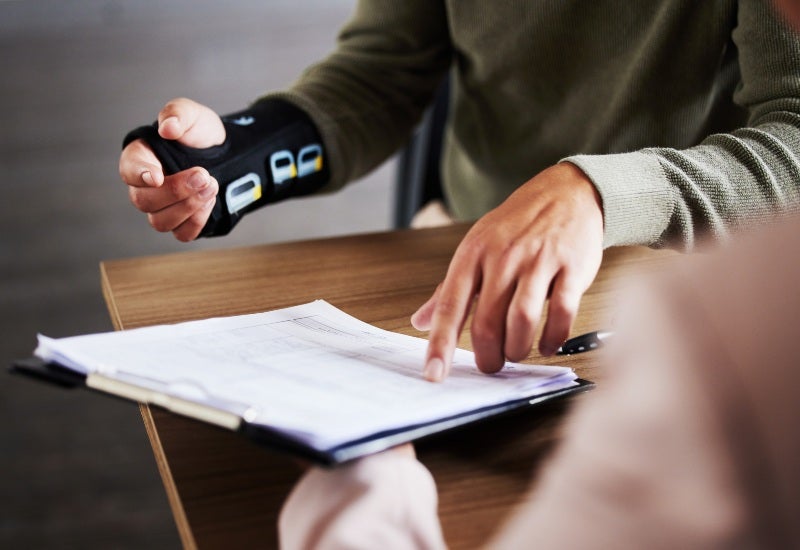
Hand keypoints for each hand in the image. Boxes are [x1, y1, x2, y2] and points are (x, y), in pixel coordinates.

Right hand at [118, 98, 224, 240]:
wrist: (226, 153)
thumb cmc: (200, 133)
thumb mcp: (192, 114)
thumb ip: (177, 114)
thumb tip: (168, 127)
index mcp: (140, 158)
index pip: (128, 171)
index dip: (139, 175)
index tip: (157, 176)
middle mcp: (145, 187)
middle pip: (144, 201)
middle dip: (176, 191)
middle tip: (203, 175)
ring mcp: (162, 208)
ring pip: (160, 221)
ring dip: (188, 206)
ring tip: (211, 185)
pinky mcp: (182, 223)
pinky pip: (182, 233)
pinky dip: (197, 220)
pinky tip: (210, 200)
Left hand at [411, 162, 603, 380]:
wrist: (566, 193)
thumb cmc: (516, 226)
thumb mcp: (475, 249)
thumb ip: (448, 290)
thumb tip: (420, 322)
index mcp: (473, 255)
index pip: (450, 305)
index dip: (440, 344)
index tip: (434, 374)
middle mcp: (503, 257)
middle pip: (488, 321)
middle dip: (488, 355)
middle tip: (490, 365)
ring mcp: (538, 261)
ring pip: (523, 320)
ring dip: (518, 348)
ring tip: (516, 353)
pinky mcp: (572, 267)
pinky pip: (562, 312)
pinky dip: (553, 337)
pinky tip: (547, 344)